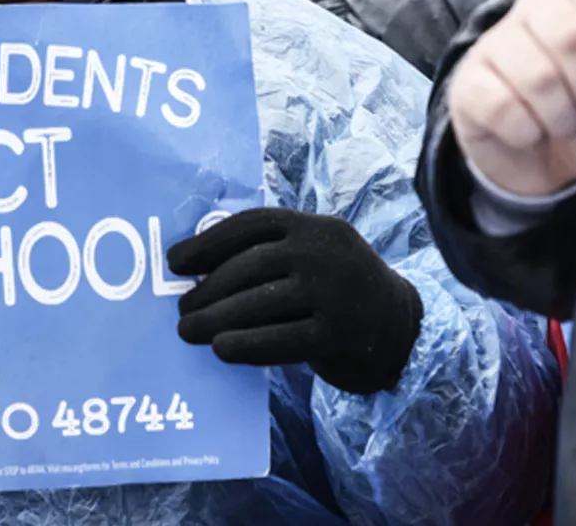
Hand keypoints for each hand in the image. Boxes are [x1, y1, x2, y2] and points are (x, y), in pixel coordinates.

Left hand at [168, 208, 423, 395]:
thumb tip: (192, 270)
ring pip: (261, 302)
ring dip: (217, 318)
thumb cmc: (335, 292)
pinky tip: (221, 349)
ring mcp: (335, 294)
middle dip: (209, 288)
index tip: (175, 262)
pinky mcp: (339, 335)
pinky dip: (246, 344)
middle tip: (182, 310)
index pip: (253, 225)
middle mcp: (325, 253)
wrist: (400, 329)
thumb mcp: (311, 257)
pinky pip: (281, 339)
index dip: (209, 242)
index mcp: (314, 226)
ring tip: (189, 331)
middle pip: (252, 265)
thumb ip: (268, 255)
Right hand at [448, 0, 575, 197]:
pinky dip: (528, 133)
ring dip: (562, 117)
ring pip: (537, 77)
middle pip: (570, 36)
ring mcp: (493, 44)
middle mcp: (532, 10)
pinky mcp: (466, 82)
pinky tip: (531, 133)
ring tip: (564, 124)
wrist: (543, 157)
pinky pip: (503, 107)